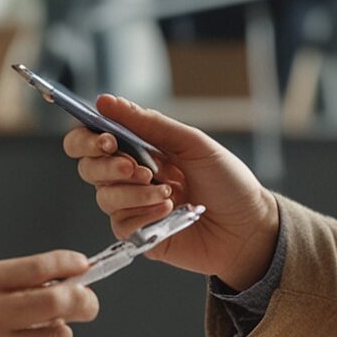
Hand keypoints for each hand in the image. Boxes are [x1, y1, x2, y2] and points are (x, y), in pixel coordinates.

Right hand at [61, 95, 279, 286]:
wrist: (249, 227)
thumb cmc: (227, 182)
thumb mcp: (192, 144)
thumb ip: (149, 124)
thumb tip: (106, 102)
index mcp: (140, 149)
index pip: (93, 139)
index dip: (88, 138)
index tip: (106, 139)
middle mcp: (131, 177)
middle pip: (89, 168)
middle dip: (107, 166)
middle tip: (138, 168)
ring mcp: (134, 206)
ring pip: (104, 196)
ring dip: (134, 192)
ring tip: (168, 192)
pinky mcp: (139, 235)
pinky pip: (121, 223)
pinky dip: (143, 214)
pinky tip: (169, 211)